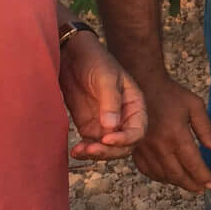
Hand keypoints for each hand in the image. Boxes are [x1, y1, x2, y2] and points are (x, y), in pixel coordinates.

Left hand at [60, 35, 146, 161]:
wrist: (72, 56)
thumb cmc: (95, 61)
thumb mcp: (106, 78)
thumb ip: (110, 102)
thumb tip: (111, 127)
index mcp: (135, 106)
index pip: (137, 130)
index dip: (125, 139)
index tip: (107, 138)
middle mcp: (124, 118)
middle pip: (124, 145)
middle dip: (109, 150)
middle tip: (92, 148)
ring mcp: (106, 125)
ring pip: (107, 149)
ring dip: (95, 153)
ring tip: (80, 150)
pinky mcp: (90, 127)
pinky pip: (91, 145)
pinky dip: (84, 151)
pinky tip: (75, 150)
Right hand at [134, 79, 210, 193]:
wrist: (143, 85)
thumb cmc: (171, 94)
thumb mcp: (195, 105)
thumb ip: (206, 128)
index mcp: (176, 135)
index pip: (193, 163)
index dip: (203, 176)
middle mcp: (159, 145)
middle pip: (177, 174)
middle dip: (192, 184)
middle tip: (203, 188)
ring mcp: (145, 149)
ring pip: (162, 175)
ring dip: (177, 182)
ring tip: (189, 184)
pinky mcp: (135, 149)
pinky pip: (147, 170)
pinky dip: (159, 177)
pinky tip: (169, 176)